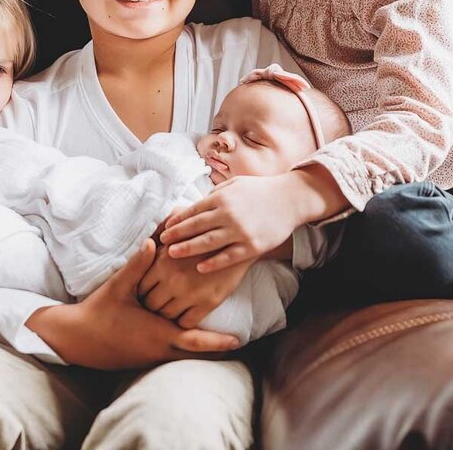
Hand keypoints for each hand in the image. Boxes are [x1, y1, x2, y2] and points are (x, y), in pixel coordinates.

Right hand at [26, 239, 240, 369]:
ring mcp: (151, 355)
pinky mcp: (144, 355)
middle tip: (238, 342)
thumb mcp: (119, 287)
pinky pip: (169, 353)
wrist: (77, 339)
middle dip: (215, 347)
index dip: (218, 341)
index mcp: (157, 332)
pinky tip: (186, 337)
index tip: (238, 340)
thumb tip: (154, 241)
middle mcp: (158, 348)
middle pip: (195, 352)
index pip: (195, 340)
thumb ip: (139, 265)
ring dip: (199, 347)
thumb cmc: (99, 313)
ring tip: (220, 341)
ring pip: (182, 354)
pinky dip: (181, 347)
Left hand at [139, 243, 255, 327]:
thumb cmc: (205, 232)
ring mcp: (192, 292)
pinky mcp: (209, 303)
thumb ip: (161, 232)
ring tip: (171, 306)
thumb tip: (146, 241)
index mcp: (163, 261)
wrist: (237, 241)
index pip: (140, 287)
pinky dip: (183, 321)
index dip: (143, 291)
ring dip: (167, 313)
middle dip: (152, 304)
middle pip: (151, 304)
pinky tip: (185, 312)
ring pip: (167, 315)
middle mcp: (174, 278)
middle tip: (158, 301)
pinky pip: (186, 322)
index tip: (149, 290)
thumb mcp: (182, 226)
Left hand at [160, 171, 315, 271]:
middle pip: (195, 226)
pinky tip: (200, 267)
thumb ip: (215, 194)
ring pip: (208, 242)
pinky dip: (213, 262)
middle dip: (176, 234)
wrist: (290, 199)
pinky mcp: (252, 246)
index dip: (177, 220)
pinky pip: (228, 256)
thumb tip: (195, 204)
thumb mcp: (234, 185)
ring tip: (172, 254)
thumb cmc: (259, 190)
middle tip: (162, 242)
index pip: (193, 210)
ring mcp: (240, 231)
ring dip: (188, 248)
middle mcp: (228, 214)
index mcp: (221, 197)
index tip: (164, 228)